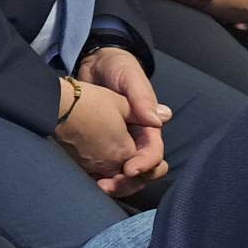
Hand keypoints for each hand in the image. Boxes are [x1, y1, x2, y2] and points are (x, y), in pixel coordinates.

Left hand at [74, 50, 168, 197]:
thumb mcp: (130, 78)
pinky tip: (88, 179)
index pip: (153, 153)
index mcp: (149, 127)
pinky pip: (105, 165)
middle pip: (141, 170)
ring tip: (99, 186)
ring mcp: (119, 142)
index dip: (145, 164)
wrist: (94, 62)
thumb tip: (159, 120)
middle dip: (129, 181)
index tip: (129, 170)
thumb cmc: (117, 67)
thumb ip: (142, 97)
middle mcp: (136, 138)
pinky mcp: (101, 142)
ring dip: (115, 182)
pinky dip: (100, 175)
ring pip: (124, 172)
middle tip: (109, 185)